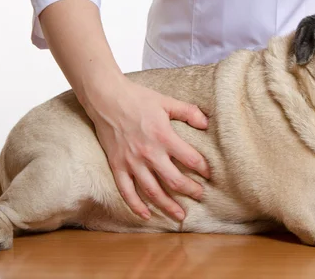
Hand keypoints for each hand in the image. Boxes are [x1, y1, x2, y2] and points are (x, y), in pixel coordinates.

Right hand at [83, 75, 209, 220]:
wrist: (106, 98)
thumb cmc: (138, 98)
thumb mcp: (167, 101)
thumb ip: (188, 112)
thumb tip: (206, 124)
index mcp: (164, 136)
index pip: (191, 159)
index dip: (203, 169)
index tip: (209, 174)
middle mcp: (149, 153)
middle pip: (174, 181)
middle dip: (190, 191)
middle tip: (200, 195)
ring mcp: (131, 162)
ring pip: (152, 192)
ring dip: (168, 206)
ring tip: (180, 215)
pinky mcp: (117, 166)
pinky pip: (126, 192)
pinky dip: (136, 206)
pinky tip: (147, 215)